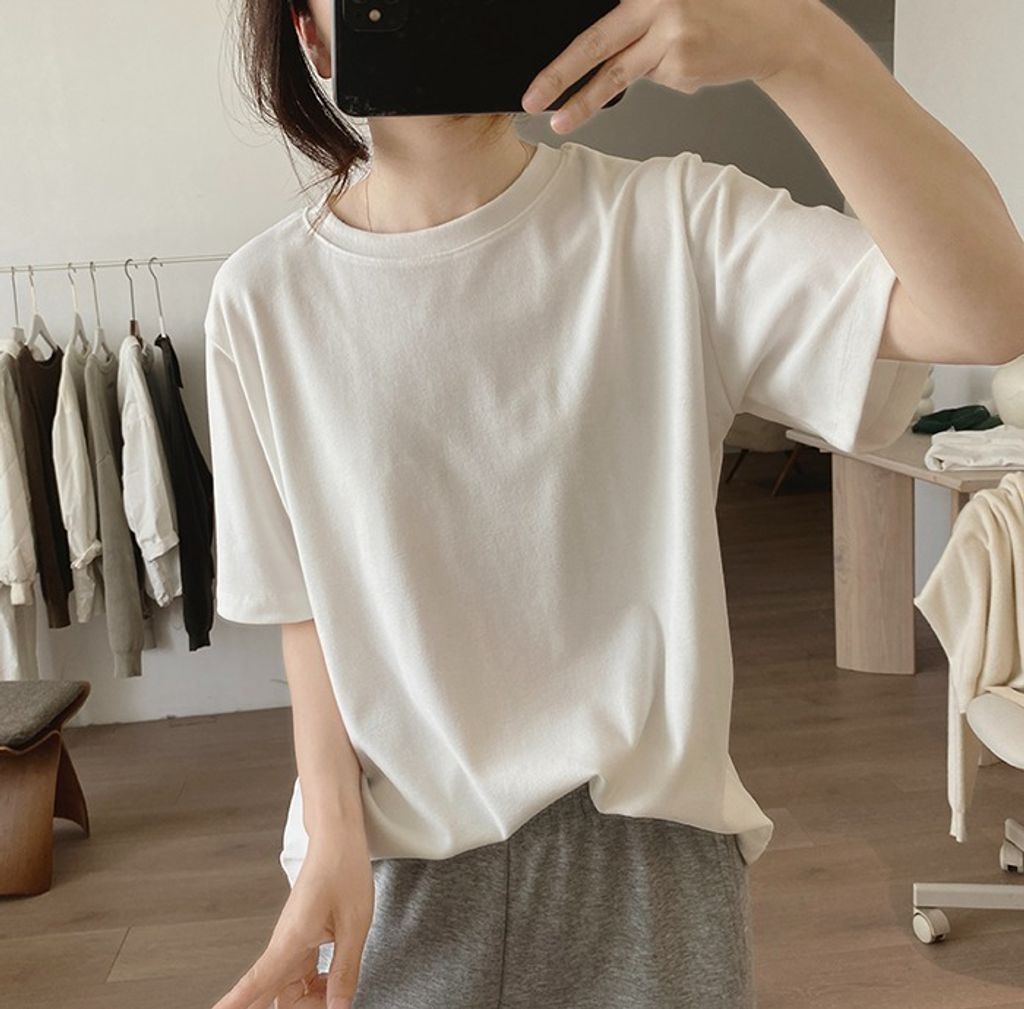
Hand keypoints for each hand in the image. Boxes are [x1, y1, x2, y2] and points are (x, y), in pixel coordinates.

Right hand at [210, 831, 374, 1008]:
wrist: (337, 840)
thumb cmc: (343, 870)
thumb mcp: (355, 925)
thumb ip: (345, 972)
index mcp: (292, 939)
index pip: (256, 982)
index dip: (235, 1003)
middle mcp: (284, 944)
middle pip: (276, 997)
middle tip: (327, 1007)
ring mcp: (291, 943)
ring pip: (289, 990)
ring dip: (311, 1000)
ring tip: (337, 994)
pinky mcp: (300, 940)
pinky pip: (300, 977)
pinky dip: (316, 987)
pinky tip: (333, 982)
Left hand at [520, 0, 820, 132]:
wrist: (776, 28)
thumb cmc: (723, 9)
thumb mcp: (676, 1)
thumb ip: (638, 13)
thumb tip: (596, 44)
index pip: (595, 16)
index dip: (566, 44)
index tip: (539, 71)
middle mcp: (655, 1)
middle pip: (594, 43)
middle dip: (557, 74)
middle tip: (531, 96)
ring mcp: (668, 34)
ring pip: (615, 74)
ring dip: (582, 101)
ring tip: (559, 120)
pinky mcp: (681, 65)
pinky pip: (654, 78)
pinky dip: (663, 75)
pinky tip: (691, 60)